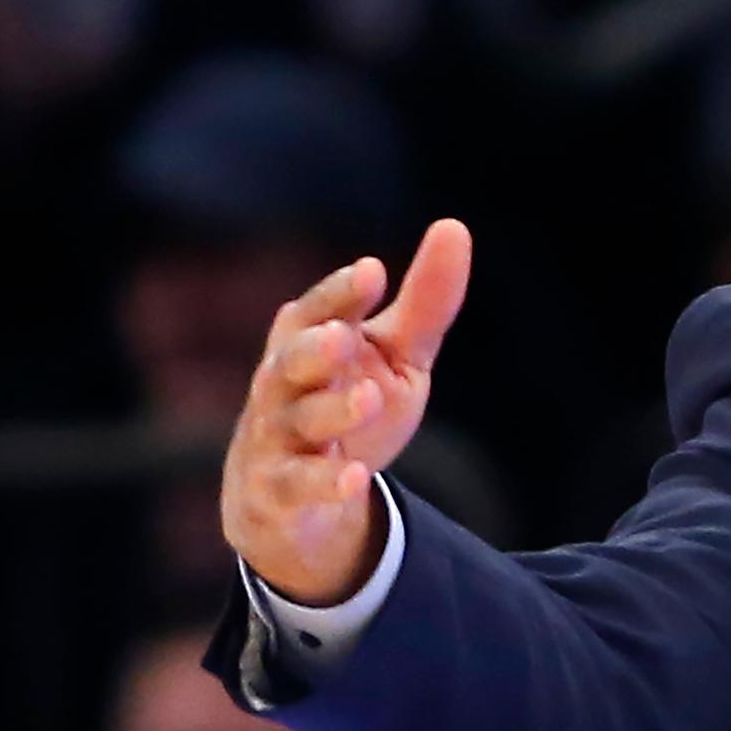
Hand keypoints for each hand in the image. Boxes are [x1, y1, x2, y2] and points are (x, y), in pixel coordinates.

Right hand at [219, 219, 472, 604]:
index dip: (341, 293)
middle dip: (315, 348)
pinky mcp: (276, 493)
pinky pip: (295, 486)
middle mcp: (283, 385)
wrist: (295, 503)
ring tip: (368, 398)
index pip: (318, 310)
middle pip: (290, 362)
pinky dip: (324, 482)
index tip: (373, 272)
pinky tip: (356, 477)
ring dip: (330, 410)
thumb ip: (423, 305)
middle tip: (344, 337)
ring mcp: (276, 439)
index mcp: (309, 340)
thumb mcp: (394, 357)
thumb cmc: (347, 408)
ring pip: (295, 421)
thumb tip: (455, 227)